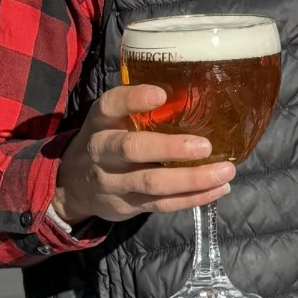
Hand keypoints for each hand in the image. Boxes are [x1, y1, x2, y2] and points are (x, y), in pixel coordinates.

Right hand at [50, 85, 234, 227]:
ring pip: (152, 182)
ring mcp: (113, 182)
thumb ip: (141, 107)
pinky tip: (218, 188)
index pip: (111, 105)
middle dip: (169, 148)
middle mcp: (103, 150)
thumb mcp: (112, 118)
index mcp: (101, 120)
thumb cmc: (108, 138)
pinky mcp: (127, 206)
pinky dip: (192, 198)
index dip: (134, 100)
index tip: (161, 94)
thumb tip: (198, 91)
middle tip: (205, 146)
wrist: (73, 184)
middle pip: (132, 149)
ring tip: (225, 171)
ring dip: (191, 179)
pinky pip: (161, 204)